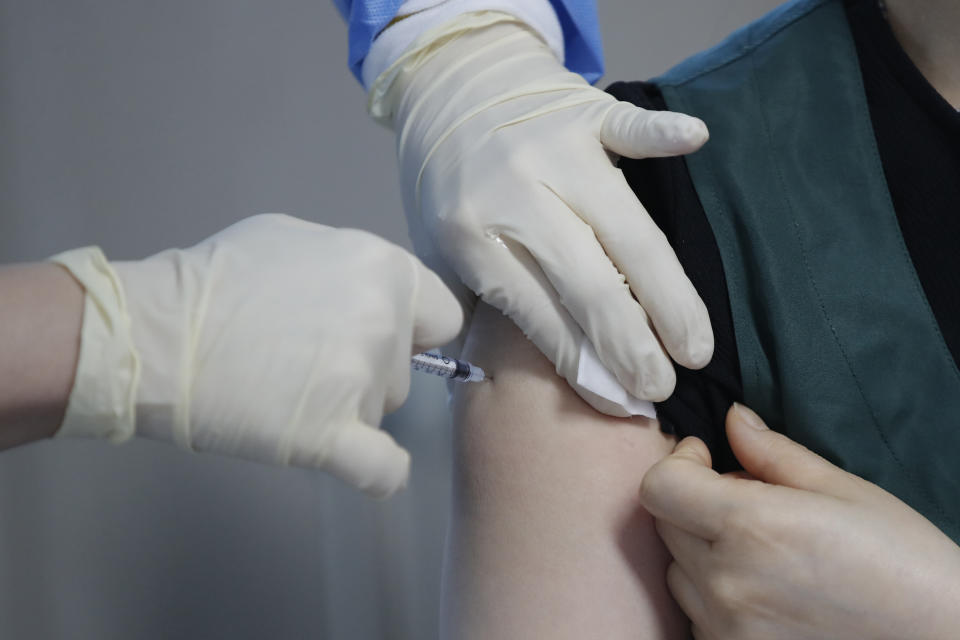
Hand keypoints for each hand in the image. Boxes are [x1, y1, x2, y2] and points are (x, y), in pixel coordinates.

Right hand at [53, 214, 462, 496]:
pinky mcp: (332, 438)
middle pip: (405, 367)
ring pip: (382, 408)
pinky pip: (384, 471)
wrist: (157, 334)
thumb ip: (353, 268)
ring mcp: (362, 381)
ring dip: (350, 406)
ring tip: (288, 389)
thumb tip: (381, 298)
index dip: (413, 331)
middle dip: (368, 367)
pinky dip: (378, 473)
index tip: (379, 339)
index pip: (441, 317)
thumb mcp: (297, 240)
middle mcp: (384, 321)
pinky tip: (357, 461)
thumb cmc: (220, 281)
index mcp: (383, 269)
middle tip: (307, 360)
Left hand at [372, 12, 712, 412]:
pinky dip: (660, 135)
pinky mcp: (584, 114)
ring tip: (696, 344)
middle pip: (588, 282)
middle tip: (664, 387)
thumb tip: (529, 368)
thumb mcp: (437, 250)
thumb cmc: (448, 183)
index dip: (583, 362)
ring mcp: (553, 151)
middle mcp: (514, 196)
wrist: (449, 89)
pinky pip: (628, 128)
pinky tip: (696, 140)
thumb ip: (477, 300)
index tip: (620, 398)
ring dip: (668, 292)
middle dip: (631, 344)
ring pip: (626, 229)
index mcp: (470, 237)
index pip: (540, 313)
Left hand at [640, 403, 959, 639]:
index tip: (706, 457)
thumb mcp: (840, 490)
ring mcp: (726, 627)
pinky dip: (713, 593)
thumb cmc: (900, 559)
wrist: (938, 639)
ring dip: (700, 549)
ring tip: (759, 548)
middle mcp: (726, 582)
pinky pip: (695, 613)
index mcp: (749, 528)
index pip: (659, 486)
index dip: (679, 463)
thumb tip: (733, 419)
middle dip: (692, 499)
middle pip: (665, 524)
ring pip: (676, 570)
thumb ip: (771, 453)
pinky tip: (762, 587)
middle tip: (745, 499)